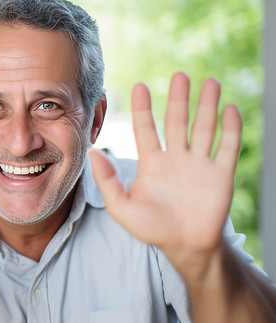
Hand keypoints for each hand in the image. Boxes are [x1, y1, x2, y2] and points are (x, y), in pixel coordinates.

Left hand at [89, 72, 241, 258]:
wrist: (185, 247)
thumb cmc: (152, 229)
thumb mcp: (121, 207)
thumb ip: (107, 181)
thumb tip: (93, 153)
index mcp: (152, 163)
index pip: (145, 129)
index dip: (143, 108)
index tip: (139, 86)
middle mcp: (176, 159)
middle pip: (177, 121)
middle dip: (179, 98)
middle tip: (180, 74)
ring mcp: (199, 164)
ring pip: (204, 128)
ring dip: (208, 106)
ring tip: (210, 82)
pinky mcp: (220, 174)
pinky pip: (227, 147)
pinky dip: (230, 128)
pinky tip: (230, 109)